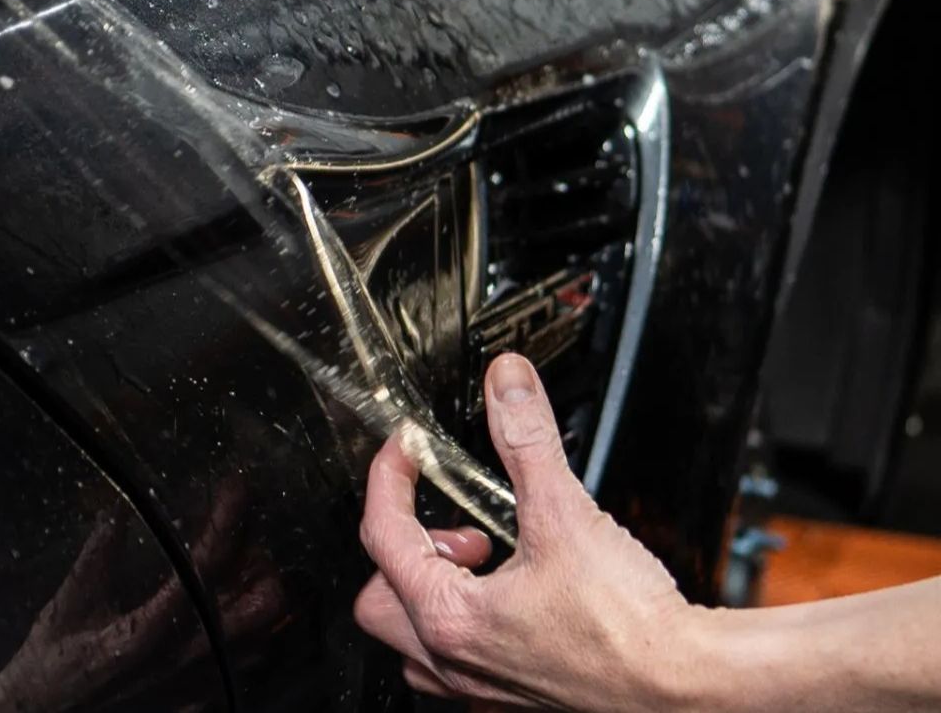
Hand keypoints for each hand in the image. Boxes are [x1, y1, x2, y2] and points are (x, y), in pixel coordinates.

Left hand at [355, 353, 703, 710]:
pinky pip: (453, 663)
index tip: (407, 451)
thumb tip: (507, 386)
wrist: (687, 683)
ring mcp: (479, 685)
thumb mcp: (565, 514)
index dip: (391, 477)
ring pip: (412, 635)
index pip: (382, 534)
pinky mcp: (511, 695)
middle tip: (455, 522)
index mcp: (450, 617)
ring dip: (428, 587)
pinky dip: (462, 622)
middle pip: (379, 594)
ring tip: (482, 557)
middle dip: (405, 545)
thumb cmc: (631, 626)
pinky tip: (505, 596)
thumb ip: (527, 440)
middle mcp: (454, 660)